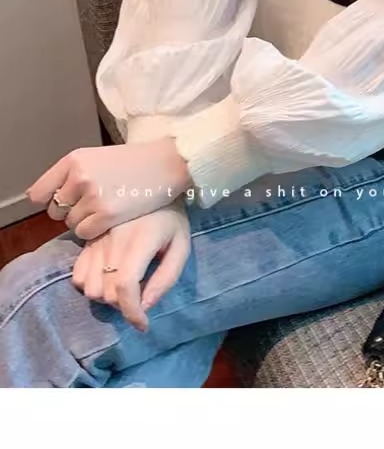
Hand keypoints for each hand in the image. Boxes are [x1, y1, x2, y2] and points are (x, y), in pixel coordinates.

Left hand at [26, 136, 192, 239]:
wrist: (167, 163)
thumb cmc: (133, 162)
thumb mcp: (97, 158)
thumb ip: (72, 175)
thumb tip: (49, 200)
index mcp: (74, 160)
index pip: (38, 194)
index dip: (51, 200)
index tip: (67, 200)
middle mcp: (79, 177)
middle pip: (55, 211)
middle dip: (71, 211)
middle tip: (95, 202)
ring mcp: (92, 196)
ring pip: (71, 224)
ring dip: (85, 221)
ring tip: (108, 207)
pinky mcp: (106, 214)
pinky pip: (85, 233)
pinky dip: (96, 230)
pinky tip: (112, 216)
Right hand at [71, 200, 190, 331]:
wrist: (153, 183)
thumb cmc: (171, 218)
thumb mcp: (181, 245)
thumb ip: (166, 278)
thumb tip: (144, 306)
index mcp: (140, 240)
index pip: (125, 286)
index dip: (131, 313)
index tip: (142, 325)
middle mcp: (114, 240)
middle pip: (106, 292)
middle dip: (123, 304)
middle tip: (139, 296)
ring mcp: (96, 239)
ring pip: (89, 288)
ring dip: (106, 295)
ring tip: (124, 285)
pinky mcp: (87, 239)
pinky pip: (77, 275)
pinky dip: (90, 284)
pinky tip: (107, 275)